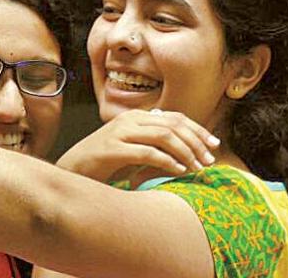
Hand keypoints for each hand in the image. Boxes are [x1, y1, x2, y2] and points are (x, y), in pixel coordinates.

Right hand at [56, 109, 219, 181]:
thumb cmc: (105, 161)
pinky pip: (147, 153)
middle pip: (172, 125)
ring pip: (163, 137)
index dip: (197, 130)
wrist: (73, 169)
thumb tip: (182, 142)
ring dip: (185, 152)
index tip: (214, 144)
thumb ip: (152, 140)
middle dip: (195, 142)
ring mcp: (119, 133)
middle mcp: (129, 120)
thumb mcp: (131, 146)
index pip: (174, 117)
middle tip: (209, 160)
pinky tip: (178, 171)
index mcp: (135, 116)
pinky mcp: (113, 150)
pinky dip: (167, 162)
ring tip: (196, 167)